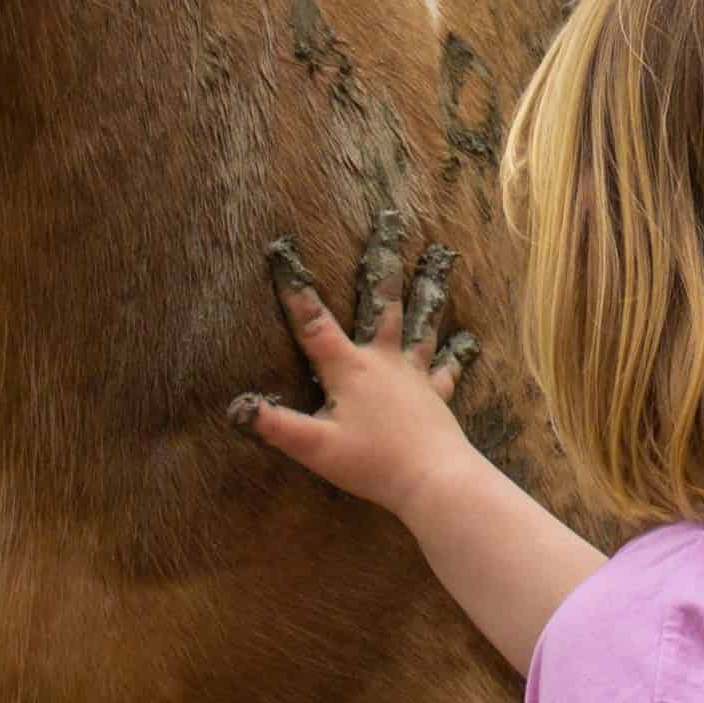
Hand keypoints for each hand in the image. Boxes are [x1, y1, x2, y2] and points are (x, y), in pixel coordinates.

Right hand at [226, 215, 477, 518]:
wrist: (433, 479)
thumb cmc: (373, 463)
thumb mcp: (315, 447)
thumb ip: (276, 425)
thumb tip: (236, 407)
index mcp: (350, 368)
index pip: (314, 322)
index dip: (295, 287)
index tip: (282, 251)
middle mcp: (384, 361)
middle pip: (381, 302)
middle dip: (381, 261)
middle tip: (388, 223)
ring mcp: (414, 374)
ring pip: (421, 320)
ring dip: (429, 287)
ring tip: (440, 255)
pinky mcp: (436, 394)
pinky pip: (446, 367)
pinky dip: (455, 353)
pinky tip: (467, 340)